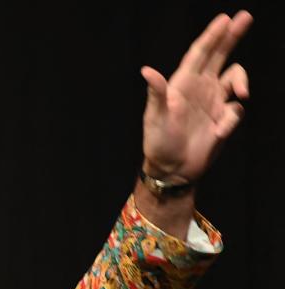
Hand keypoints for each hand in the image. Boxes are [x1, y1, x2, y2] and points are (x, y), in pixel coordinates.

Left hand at [141, 11, 252, 182]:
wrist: (173, 169)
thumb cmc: (159, 143)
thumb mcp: (156, 118)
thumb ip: (157, 93)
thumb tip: (147, 71)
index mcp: (182, 85)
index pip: (199, 54)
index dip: (211, 36)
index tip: (224, 19)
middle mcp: (199, 89)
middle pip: (220, 56)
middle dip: (232, 36)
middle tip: (245, 16)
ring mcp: (213, 102)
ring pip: (236, 78)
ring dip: (243, 81)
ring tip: (242, 93)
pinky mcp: (223, 118)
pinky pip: (237, 110)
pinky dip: (231, 119)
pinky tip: (218, 132)